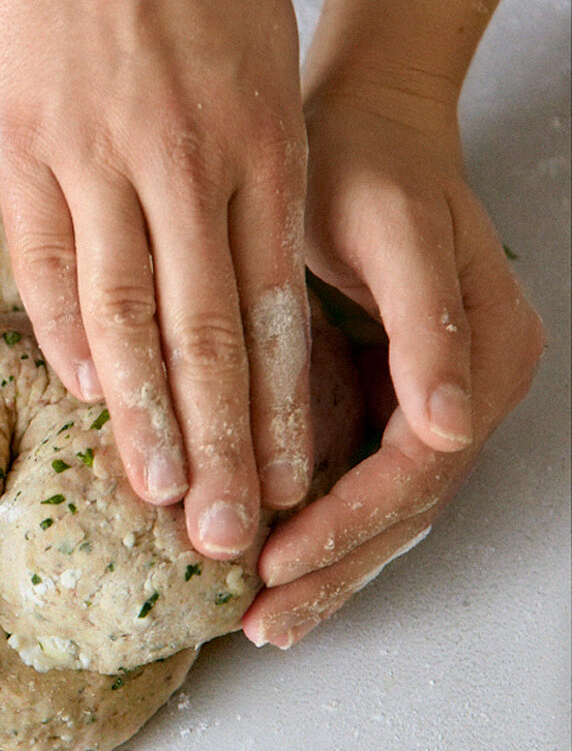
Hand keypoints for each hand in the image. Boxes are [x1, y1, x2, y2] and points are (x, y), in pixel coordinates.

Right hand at [0, 0, 313, 558]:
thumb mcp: (257, 74)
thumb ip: (254, 184)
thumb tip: (240, 292)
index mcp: (254, 146)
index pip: (269, 307)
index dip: (277, 403)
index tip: (284, 481)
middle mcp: (180, 164)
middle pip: (204, 331)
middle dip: (221, 441)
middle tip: (228, 531)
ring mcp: (95, 156)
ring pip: (124, 311)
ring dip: (143, 411)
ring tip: (159, 491)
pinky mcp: (22, 145)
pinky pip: (41, 257)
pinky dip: (62, 330)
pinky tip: (82, 393)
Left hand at [242, 88, 545, 648]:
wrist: (367, 128)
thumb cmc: (371, 165)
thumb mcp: (395, 230)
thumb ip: (427, 325)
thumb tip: (450, 427)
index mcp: (484, 356)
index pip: (416, 468)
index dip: (348, 522)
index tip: (278, 559)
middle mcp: (467, 390)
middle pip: (405, 508)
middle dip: (334, 568)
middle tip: (268, 622)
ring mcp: (434, 400)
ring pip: (386, 509)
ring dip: (330, 566)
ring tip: (270, 618)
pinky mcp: (393, 399)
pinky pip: (363, 480)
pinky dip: (324, 526)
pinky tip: (280, 561)